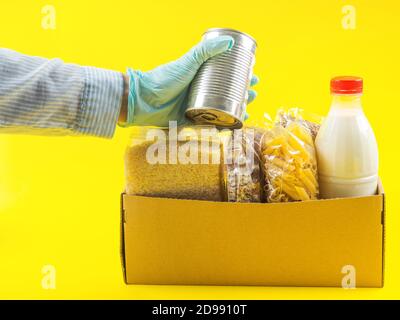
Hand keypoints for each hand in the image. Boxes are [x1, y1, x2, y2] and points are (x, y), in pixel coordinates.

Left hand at [120, 36, 258, 126]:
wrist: (146, 100)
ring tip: (248, 110)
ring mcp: (197, 106)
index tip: (253, 76)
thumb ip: (205, 51)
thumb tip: (229, 41)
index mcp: (201, 76)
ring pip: (222, 109)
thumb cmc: (165, 79)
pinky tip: (234, 126)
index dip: (240, 76)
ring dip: (236, 110)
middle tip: (253, 94)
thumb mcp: (188, 62)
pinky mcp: (192, 121)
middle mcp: (201, 91)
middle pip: (227, 93)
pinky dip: (223, 126)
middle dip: (243, 94)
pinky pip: (211, 125)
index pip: (226, 75)